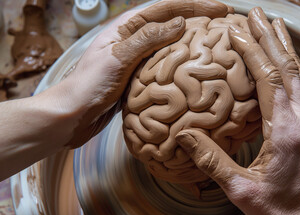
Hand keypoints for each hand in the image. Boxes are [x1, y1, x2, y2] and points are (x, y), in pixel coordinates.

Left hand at [60, 0, 231, 147]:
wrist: (72, 115)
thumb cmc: (88, 85)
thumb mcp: (118, 58)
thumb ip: (148, 39)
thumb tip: (180, 22)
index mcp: (127, 27)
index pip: (166, 8)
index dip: (195, 6)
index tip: (220, 10)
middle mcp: (134, 39)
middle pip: (172, 23)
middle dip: (199, 20)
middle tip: (225, 23)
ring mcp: (138, 59)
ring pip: (171, 45)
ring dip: (194, 42)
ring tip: (216, 43)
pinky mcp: (140, 77)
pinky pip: (167, 66)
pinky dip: (183, 64)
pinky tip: (195, 70)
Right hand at [176, 7, 299, 214]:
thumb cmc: (277, 212)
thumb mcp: (239, 189)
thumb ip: (211, 161)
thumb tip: (184, 137)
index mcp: (287, 133)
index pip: (271, 80)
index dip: (254, 52)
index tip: (237, 31)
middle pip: (290, 68)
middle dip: (272, 37)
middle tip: (256, 12)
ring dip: (285, 48)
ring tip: (273, 24)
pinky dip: (292, 67)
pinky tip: (284, 60)